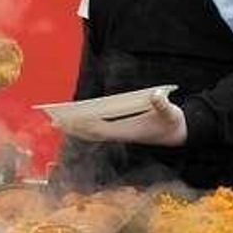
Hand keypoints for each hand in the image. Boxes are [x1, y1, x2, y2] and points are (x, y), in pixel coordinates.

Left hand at [57, 90, 187, 146]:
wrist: (179, 135)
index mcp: (129, 131)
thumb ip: (164, 106)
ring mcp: (120, 134)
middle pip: (91, 133)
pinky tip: (75, 123)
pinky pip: (97, 132)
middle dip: (73, 128)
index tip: (70, 119)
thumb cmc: (173, 122)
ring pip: (92, 134)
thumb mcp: (172, 113)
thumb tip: (156, 96)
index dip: (84, 124)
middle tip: (53, 121)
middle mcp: (121, 135)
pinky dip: (84, 128)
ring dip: (75, 129)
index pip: (101, 128)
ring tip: (58, 122)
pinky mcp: (121, 132)